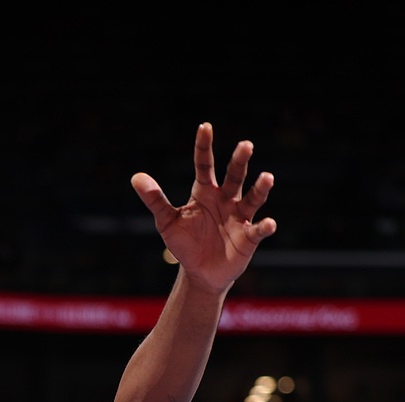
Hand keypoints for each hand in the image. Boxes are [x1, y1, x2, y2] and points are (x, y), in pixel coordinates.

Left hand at [132, 122, 275, 294]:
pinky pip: (258, 229)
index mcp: (204, 192)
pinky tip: (269, 223)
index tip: (205, 127)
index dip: (204, 147)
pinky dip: (265, 226)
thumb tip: (136, 177)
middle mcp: (225, 199)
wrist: (200, 272)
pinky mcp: (249, 237)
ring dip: (260, 188)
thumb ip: (155, 200)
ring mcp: (239, 216)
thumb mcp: (166, 222)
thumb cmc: (184, 243)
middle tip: (246, 144)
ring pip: (252, 198)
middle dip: (240, 161)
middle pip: (234, 176)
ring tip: (267, 177)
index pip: (204, 164)